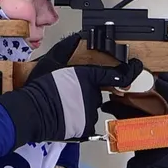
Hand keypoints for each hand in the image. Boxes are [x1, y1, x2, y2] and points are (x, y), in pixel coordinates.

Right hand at [0, 54, 143, 144]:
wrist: (30, 112)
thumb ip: (66, 49)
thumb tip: (76, 38)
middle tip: (66, 94)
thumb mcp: (51, 62)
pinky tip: (64, 117)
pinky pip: (86, 124)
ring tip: (62, 107)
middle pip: (97, 92)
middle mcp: (92, 95)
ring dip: (80, 107)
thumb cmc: (38, 88)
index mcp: (87, 77)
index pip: (113, 75)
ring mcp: (90, 113)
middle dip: (85, 93)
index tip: (136, 68)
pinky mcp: (86, 128)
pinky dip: (78, 121)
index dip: (128, 71)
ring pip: (91, 108)